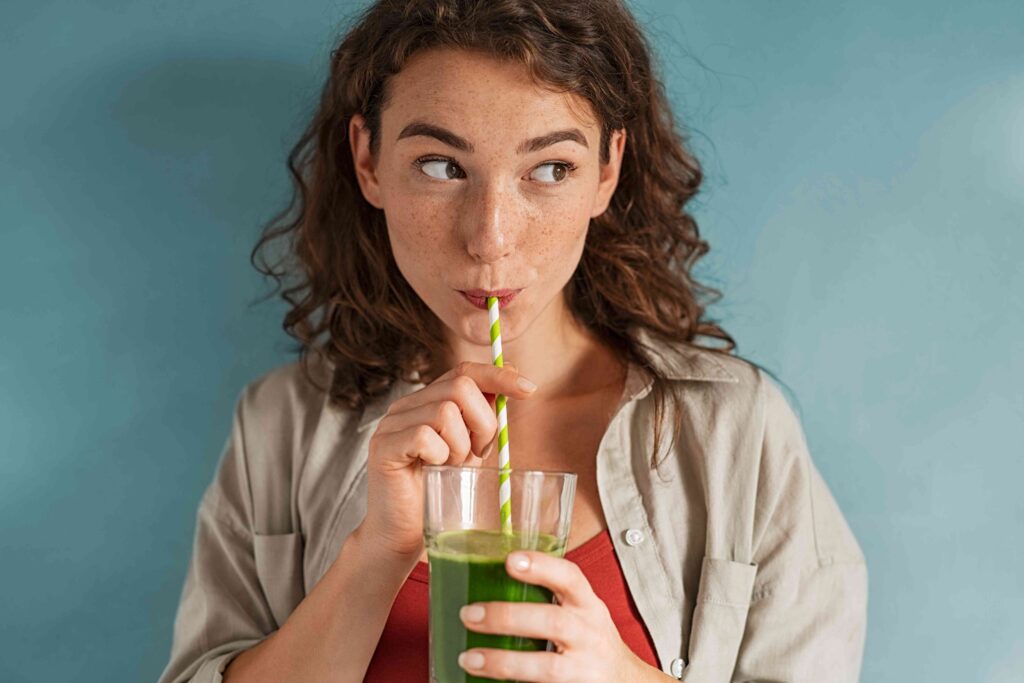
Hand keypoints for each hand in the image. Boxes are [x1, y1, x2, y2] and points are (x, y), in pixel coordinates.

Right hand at [359, 361, 537, 558]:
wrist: (403, 534)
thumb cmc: (438, 492)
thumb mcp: (469, 449)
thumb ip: (483, 416)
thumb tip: (515, 378)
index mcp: (427, 401)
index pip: (464, 371)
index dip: (498, 376)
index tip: (529, 389)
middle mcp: (406, 406)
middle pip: (460, 387)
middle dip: (483, 423)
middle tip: (478, 454)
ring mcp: (391, 424)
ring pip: (445, 412)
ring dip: (461, 445)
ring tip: (452, 467)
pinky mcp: (384, 446)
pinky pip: (425, 436)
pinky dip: (440, 456)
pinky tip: (435, 471)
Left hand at [456, 551, 647, 681]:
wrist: (624, 681)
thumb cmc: (589, 638)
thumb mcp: (580, 610)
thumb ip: (548, 596)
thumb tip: (486, 579)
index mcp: (588, 605)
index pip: (570, 578)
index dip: (542, 566)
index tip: (510, 560)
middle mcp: (589, 634)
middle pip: (552, 622)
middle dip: (508, 617)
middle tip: (469, 614)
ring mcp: (584, 668)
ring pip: (546, 666)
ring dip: (503, 662)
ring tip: (469, 658)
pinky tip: (487, 682)